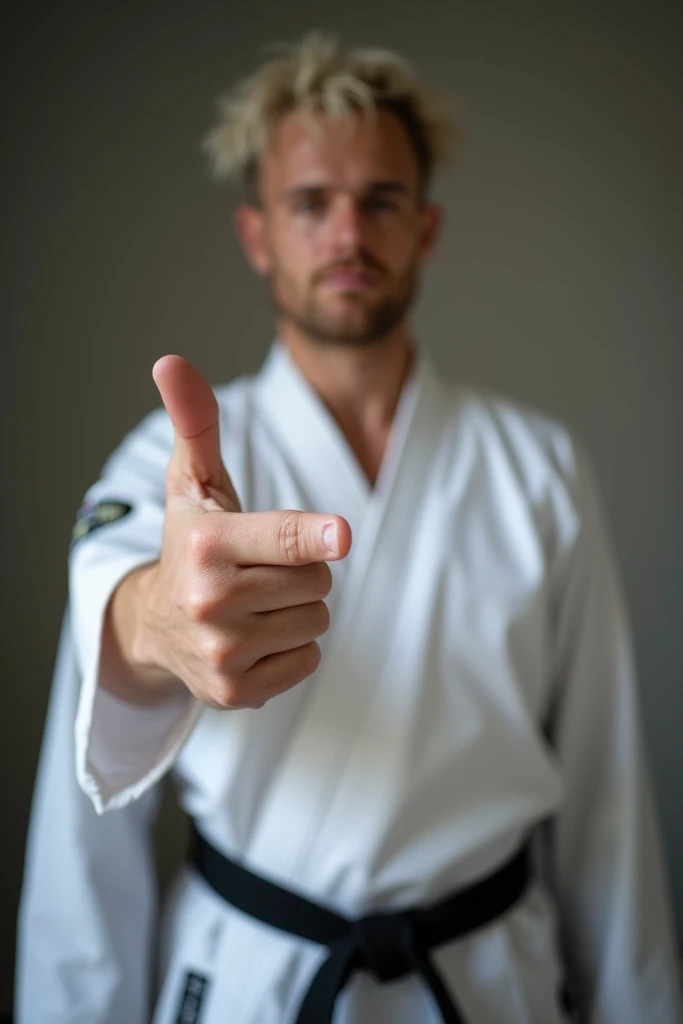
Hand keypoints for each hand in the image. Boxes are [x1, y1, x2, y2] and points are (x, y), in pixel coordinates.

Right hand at [129, 354, 351, 709]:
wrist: (154, 627)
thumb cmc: (191, 543)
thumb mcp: (193, 484)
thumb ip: (195, 422)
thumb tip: (170, 360)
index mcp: (206, 545)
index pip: (282, 537)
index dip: (315, 535)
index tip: (341, 536)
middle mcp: (210, 602)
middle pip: (318, 578)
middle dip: (299, 568)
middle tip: (256, 570)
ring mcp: (222, 653)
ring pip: (318, 619)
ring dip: (298, 608)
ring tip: (254, 604)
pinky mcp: (236, 692)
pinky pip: (309, 660)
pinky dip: (291, 648)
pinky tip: (254, 638)